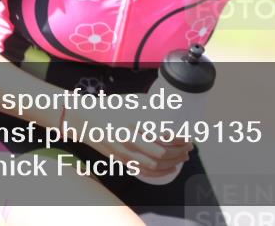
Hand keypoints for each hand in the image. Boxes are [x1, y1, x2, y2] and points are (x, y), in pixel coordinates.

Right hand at [65, 105, 193, 179]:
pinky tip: (170, 169)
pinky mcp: (120, 160)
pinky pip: (144, 172)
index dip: (179, 138)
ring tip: (183, 157)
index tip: (189, 136)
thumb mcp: (131, 101)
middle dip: (180, 151)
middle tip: (190, 147)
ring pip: (154, 164)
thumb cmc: (110, 107)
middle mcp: (128, 138)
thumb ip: (150, 105)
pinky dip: (160, 173)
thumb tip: (173, 105)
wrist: (84, 119)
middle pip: (161, 152)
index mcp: (133, 121)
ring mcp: (123, 152)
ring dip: (173, 163)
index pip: (163, 134)